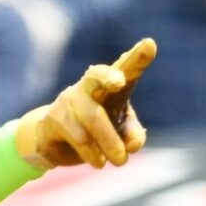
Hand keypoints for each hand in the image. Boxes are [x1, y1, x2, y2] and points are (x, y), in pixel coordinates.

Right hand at [15, 37, 154, 169]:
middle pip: (96, 75)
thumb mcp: (121, 133)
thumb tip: (132, 145)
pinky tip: (99, 162)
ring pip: (93, 118)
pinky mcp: (55, 119)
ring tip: (121, 161)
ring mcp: (70, 100)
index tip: (150, 44)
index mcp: (112, 85)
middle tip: (119, 82)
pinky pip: (78, 136)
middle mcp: (89, 87)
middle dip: (107, 76)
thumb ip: (133, 136)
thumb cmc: (97, 130)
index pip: (126, 68)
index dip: (138, 58)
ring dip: (110, 143)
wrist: (55, 142)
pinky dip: (93, 153)